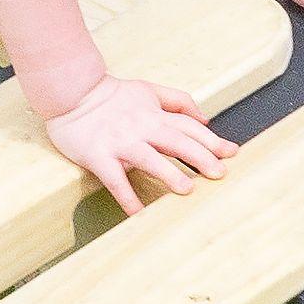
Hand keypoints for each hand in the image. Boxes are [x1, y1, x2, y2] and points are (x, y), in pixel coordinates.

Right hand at [42, 77, 232, 213]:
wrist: (70, 91)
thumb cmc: (110, 94)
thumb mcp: (148, 89)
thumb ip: (177, 101)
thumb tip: (205, 116)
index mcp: (154, 114)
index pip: (189, 126)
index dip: (212, 139)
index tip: (232, 152)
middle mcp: (141, 127)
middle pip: (176, 141)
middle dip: (201, 157)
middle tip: (220, 173)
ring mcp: (120, 142)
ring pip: (149, 158)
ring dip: (169, 174)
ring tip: (188, 189)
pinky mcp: (99, 156)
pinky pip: (115, 180)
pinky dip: (126, 197)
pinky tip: (138, 214)